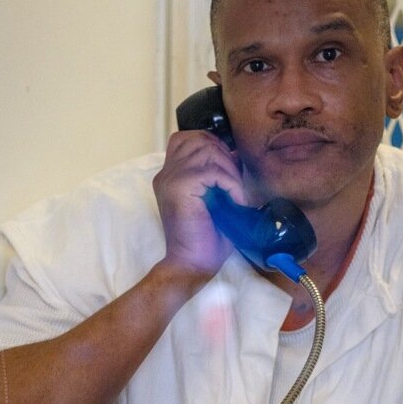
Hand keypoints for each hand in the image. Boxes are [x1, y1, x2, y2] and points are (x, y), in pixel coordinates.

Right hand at [153, 129, 241, 280]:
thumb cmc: (205, 239)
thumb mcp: (213, 200)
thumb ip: (218, 176)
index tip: (228, 169)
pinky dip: (231, 183)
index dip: (211, 145)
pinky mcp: (180, 188)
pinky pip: (212, 171)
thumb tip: (235, 155)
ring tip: (236, 192)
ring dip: (229, 170)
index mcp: (170, 175)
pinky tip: (236, 200)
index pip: (187, 138)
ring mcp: (170, 179)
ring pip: (207, 151)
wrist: (191, 265)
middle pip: (199, 139)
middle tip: (235, 183)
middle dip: (224, 156)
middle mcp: (166, 173)